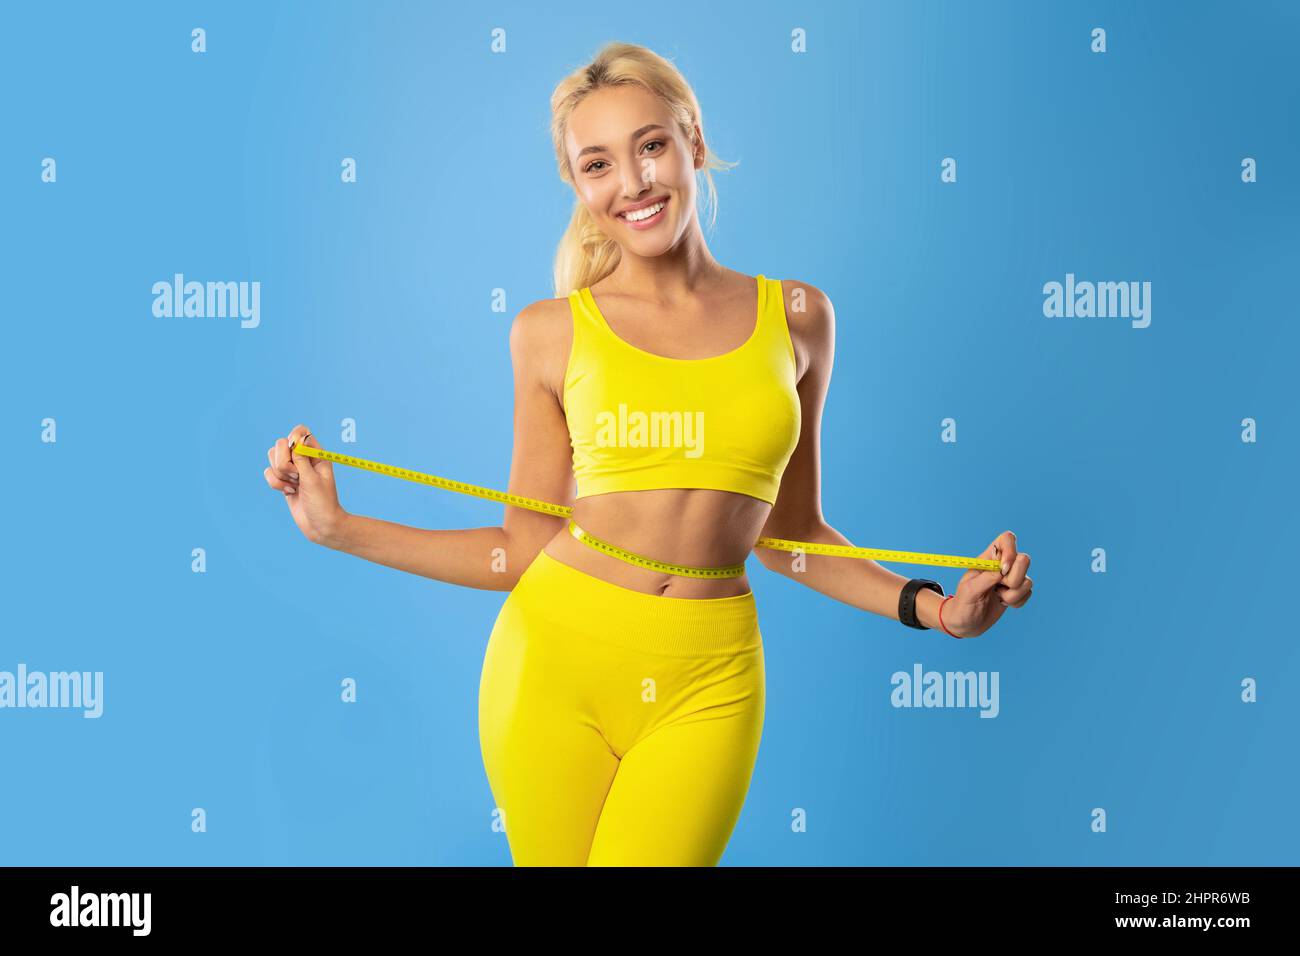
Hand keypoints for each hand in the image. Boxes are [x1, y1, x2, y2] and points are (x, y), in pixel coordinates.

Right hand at [263, 425, 346, 545]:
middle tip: (297, 476)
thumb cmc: (323, 503)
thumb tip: (295, 439)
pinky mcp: (283, 480)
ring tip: (294, 485)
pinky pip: (268, 473)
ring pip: (272, 458)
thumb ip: (301, 459)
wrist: (321, 526)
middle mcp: (304, 458)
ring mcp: (292, 469)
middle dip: (283, 462)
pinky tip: (289, 492)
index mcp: (316, 454)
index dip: (293, 438)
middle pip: (280, 444)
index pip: (300, 431)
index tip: (295, 453)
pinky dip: (275, 483)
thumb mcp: (313, 479)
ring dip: (280, 474)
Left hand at [938, 531, 1032, 637]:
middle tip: (998, 588)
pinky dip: (1016, 602)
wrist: (966, 622)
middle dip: (1013, 579)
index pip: (1007, 539)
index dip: (1010, 551)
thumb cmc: (963, 603)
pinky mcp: (1018, 591)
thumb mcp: (970, 590)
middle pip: (1024, 559)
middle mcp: (1003, 565)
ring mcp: (1012, 578)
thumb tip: (1003, 570)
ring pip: (1028, 581)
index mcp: (988, 558)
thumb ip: (987, 577)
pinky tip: (1002, 603)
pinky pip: (1028, 593)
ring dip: (1012, 595)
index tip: (1003, 569)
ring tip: (997, 598)